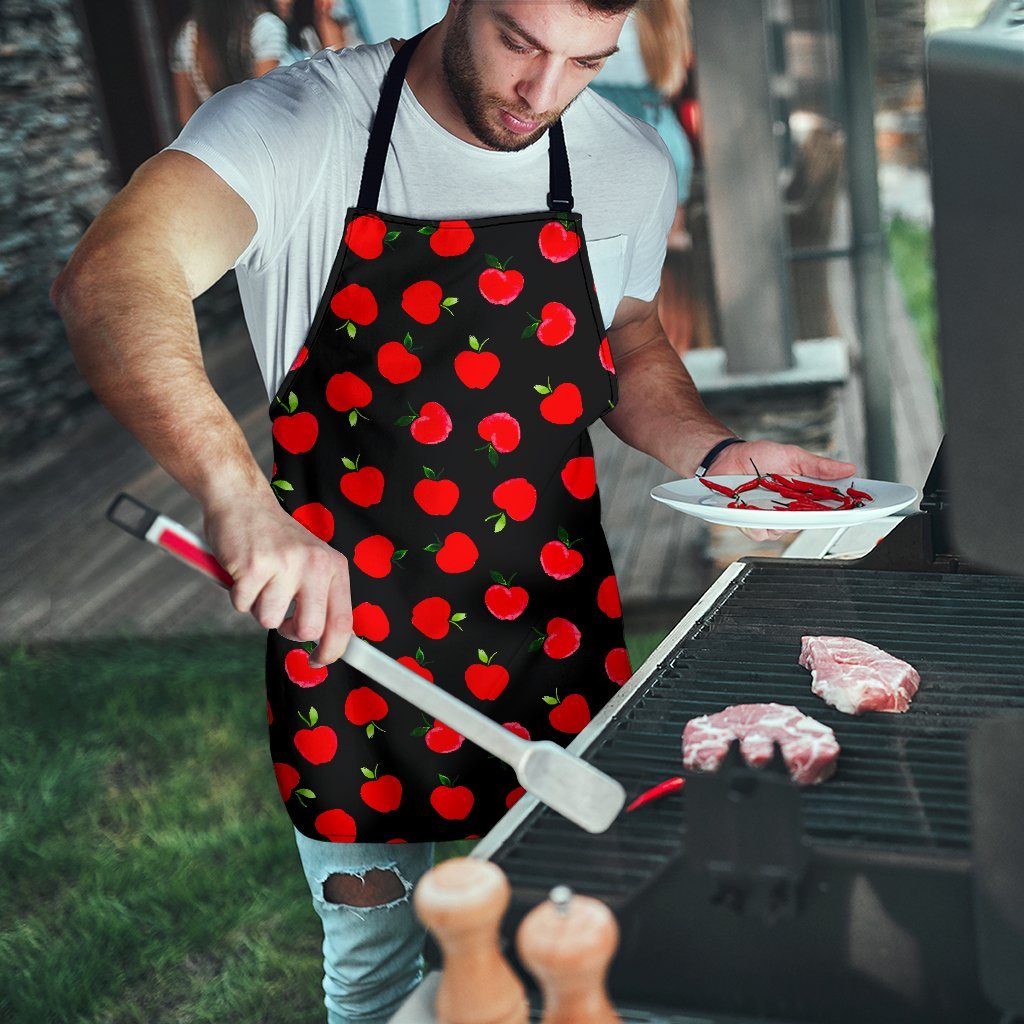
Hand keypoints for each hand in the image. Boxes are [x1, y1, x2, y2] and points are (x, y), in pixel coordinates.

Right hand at [203, 494, 352, 665]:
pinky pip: (242, 605)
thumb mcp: (311, 561)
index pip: (343, 621)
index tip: (318, 662)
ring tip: (259, 579)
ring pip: (269, 620)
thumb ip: (320, 597)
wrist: (243, 501)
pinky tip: (243, 571)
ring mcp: (285, 564)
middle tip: (280, 614)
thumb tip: (325, 644)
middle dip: (290, 631)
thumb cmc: (275, 540)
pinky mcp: (254, 566)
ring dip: (258, 607)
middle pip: (309, 630)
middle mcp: (315, 564)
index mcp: (334, 566)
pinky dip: (238, 595)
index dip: (332, 651)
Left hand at [707, 440, 856, 542]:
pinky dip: (758, 522)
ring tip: (772, 500)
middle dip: (810, 516)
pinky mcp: (751, 523)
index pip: (829, 508)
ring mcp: (770, 518)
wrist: (727, 457)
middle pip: (808, 523)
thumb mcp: (793, 456)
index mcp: (803, 496)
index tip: (856, 508)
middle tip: (805, 502)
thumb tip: (849, 468)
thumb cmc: (759, 457)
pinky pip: (760, 532)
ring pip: (784, 531)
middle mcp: (789, 510)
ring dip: (780, 518)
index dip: (843, 511)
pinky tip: (753, 509)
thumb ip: (819, 466)